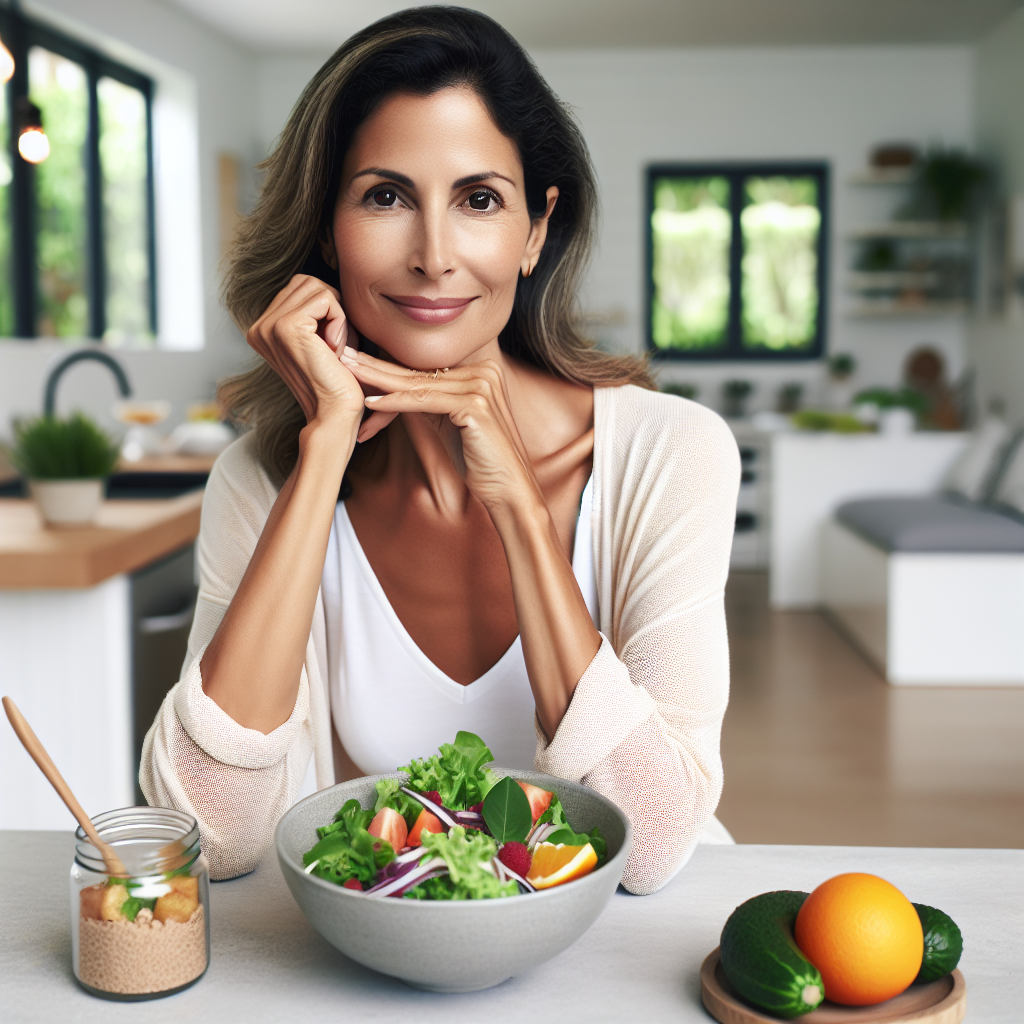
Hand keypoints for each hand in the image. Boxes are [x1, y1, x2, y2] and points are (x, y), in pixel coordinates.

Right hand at [246, 275, 364, 428]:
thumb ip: (314, 314)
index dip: (327, 309)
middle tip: (336, 345)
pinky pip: (326, 299)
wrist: (335, 414)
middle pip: (307, 282)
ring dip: (338, 315)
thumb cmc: (336, 381)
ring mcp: (269, 326)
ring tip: (335, 348)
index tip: (331, 345)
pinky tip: (335, 350)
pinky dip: (341, 321)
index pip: (300, 288)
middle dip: (333, 308)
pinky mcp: (286, 326)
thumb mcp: (320, 341)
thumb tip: (327, 284)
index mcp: (262, 330)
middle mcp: (259, 327)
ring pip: (317, 287)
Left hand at [339, 348, 540, 511]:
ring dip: (379, 380)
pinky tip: (372, 402)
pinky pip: (426, 401)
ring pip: (418, 384)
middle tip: (344, 356)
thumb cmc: (480, 462)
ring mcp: (482, 386)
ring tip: (349, 373)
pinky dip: (396, 402)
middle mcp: (483, 372)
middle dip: (378, 366)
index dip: (388, 370)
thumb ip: (431, 403)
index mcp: (480, 373)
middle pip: (419, 372)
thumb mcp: (451, 425)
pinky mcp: (476, 405)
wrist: (510, 490)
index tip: (356, 365)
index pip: (424, 371)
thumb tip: (395, 390)